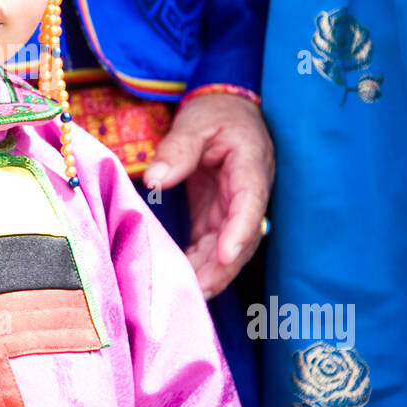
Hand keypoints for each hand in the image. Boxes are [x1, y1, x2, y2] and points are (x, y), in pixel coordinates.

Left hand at [142, 93, 273, 298]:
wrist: (227, 110)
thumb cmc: (216, 113)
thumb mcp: (196, 122)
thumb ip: (178, 148)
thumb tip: (155, 179)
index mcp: (250, 168)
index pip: (250, 204)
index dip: (239, 232)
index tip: (225, 255)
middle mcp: (249, 195)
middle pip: (242, 238)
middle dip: (221, 267)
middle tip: (196, 291)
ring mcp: (234, 208)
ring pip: (228, 248)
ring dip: (209, 272)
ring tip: (186, 295)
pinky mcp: (218, 215)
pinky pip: (212, 245)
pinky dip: (199, 264)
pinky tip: (180, 280)